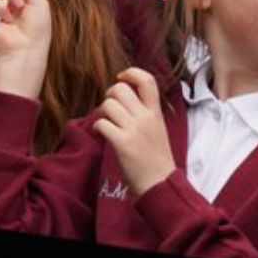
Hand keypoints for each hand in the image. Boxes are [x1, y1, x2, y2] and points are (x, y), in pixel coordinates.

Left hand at [91, 68, 174, 194]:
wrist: (160, 184)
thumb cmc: (156, 158)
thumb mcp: (158, 128)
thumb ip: (145, 111)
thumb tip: (124, 95)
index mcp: (156, 112)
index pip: (147, 80)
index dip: (131, 73)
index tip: (122, 78)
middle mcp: (146, 118)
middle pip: (120, 89)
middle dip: (110, 94)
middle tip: (111, 106)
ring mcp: (134, 130)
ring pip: (108, 105)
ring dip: (103, 112)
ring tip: (107, 123)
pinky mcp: (122, 144)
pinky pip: (101, 123)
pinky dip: (97, 127)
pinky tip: (102, 134)